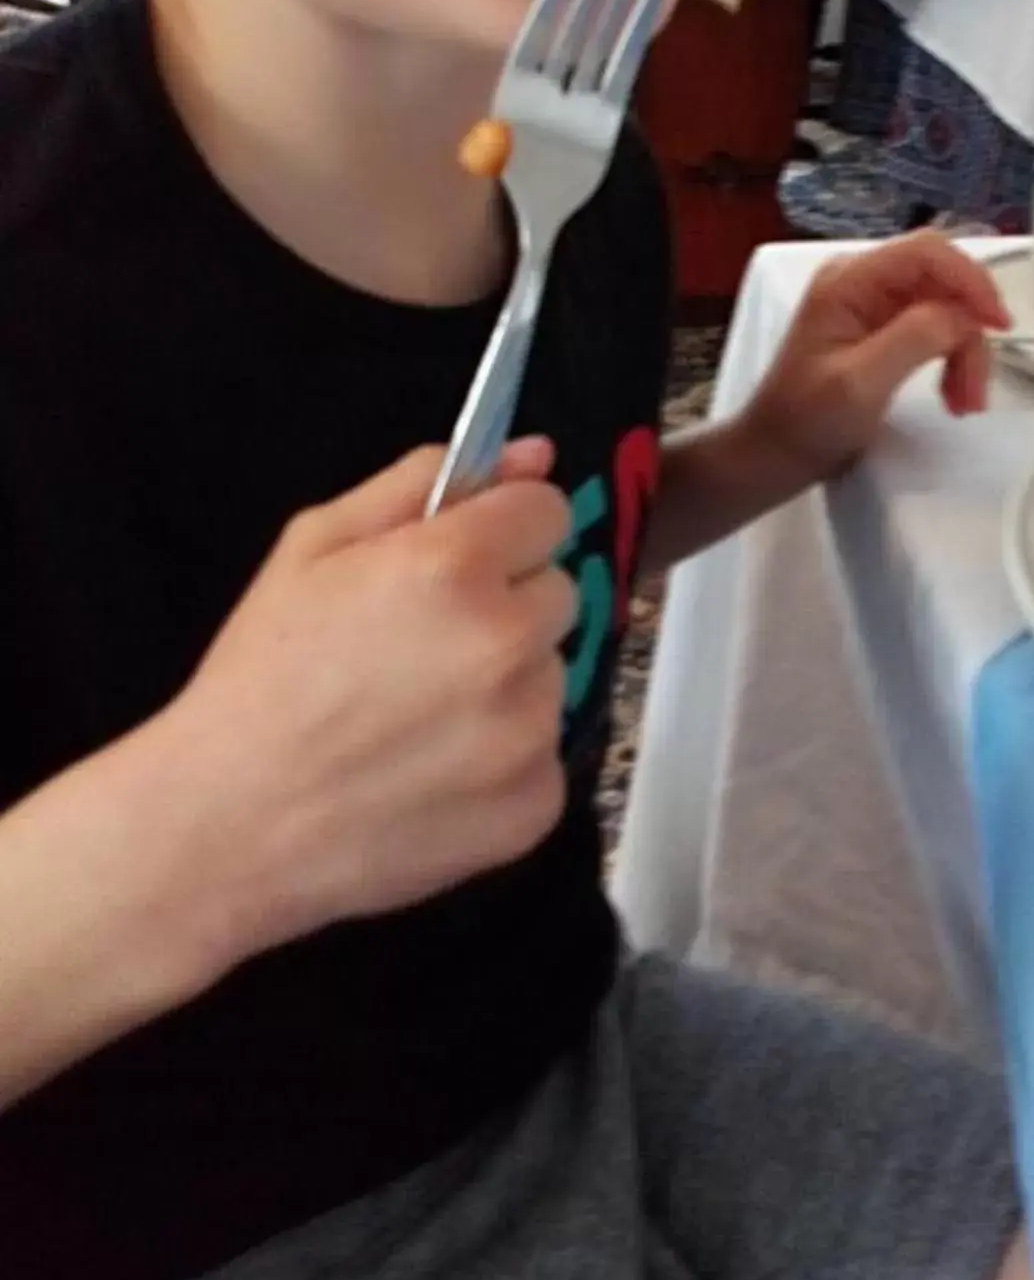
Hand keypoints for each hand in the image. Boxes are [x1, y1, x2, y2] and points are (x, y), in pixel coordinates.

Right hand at [161, 439, 575, 960]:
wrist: (230, 825)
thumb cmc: (262, 677)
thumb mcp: (314, 547)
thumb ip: (422, 484)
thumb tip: (529, 455)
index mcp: (454, 567)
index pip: (546, 512)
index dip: (500, 532)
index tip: (460, 562)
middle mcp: (507, 644)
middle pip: (557, 594)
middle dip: (504, 607)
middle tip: (421, 647)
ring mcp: (528, 732)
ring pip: (551, 677)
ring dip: (505, 686)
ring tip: (416, 719)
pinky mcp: (536, 804)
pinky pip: (544, 757)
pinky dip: (503, 763)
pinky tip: (431, 771)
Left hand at [745, 233, 1010, 485]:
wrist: (776, 455)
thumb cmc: (806, 421)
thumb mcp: (860, 382)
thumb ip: (914, 338)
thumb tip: (964, 314)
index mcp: (850, 280)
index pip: (926, 252)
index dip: (971, 280)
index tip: (999, 325)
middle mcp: (865, 282)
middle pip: (943, 282)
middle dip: (969, 331)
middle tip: (976, 389)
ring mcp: (875, 306)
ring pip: (947, 310)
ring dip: (965, 355)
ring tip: (964, 404)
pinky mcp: (886, 331)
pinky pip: (937, 331)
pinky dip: (954, 362)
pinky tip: (954, 397)